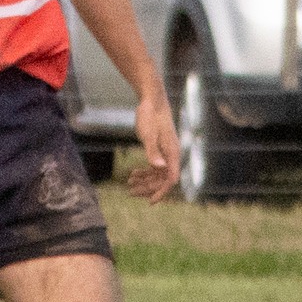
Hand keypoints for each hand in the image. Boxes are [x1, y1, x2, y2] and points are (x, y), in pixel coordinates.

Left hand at [128, 84, 178, 200]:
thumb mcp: (148, 134)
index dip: (161, 192)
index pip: (170, 180)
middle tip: (131, 193)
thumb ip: (153, 152)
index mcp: (172, 154)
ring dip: (144, 181)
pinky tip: (133, 174)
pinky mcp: (160, 149)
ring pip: (157, 174)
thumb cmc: (150, 116)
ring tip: (129, 184)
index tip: (150, 201)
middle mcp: (172, 156)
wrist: (152, 100)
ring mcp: (166, 153)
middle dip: (147, 188)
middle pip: (162, 180)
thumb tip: (160, 168)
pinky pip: (154, 166)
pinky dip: (145, 172)